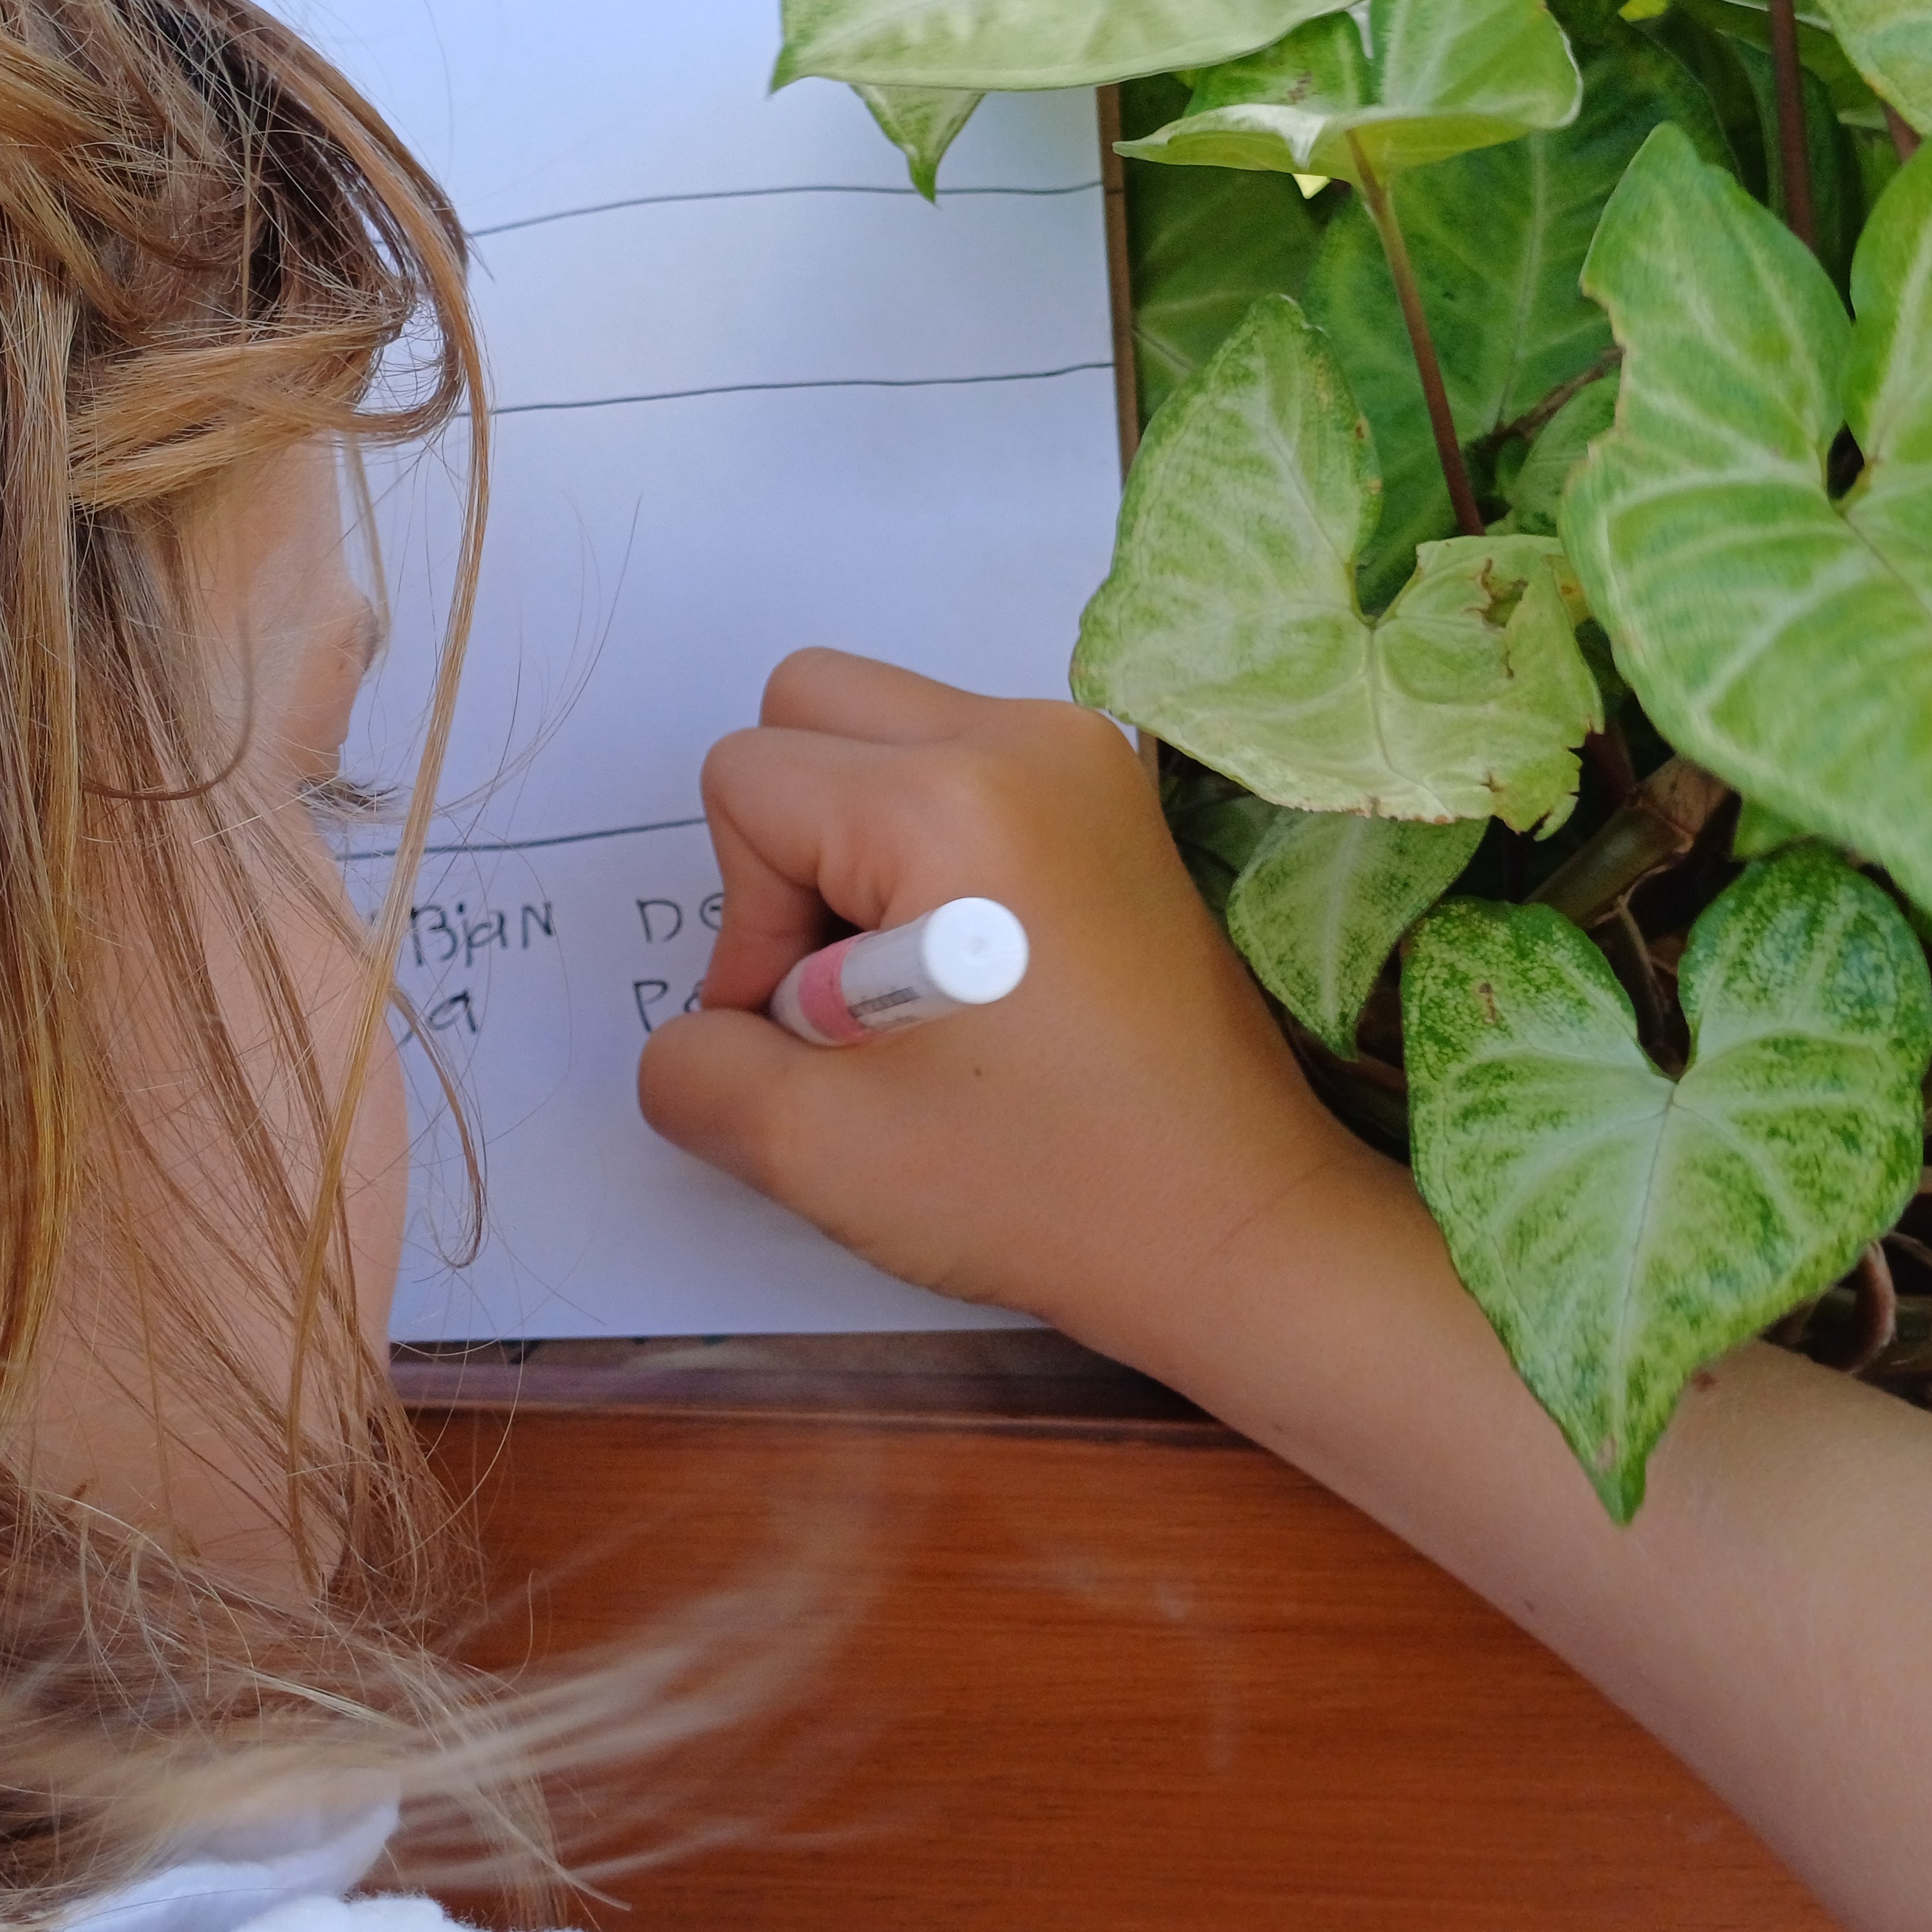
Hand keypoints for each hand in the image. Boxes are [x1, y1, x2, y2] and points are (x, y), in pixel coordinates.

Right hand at [633, 649, 1365, 1359]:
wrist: (1235, 1226)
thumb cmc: (1044, 1187)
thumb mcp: (815, 1147)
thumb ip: (695, 1068)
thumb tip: (697, 1033)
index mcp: (953, 799)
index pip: (747, 783)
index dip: (743, 921)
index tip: (813, 1032)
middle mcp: (1026, 736)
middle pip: (808, 705)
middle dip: (788, 844)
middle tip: (846, 989)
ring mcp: (1085, 757)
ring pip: (884, 730)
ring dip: (855, 844)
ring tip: (911, 986)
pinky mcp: (1114, 797)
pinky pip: (960, 763)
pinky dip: (927, 846)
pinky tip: (971, 968)